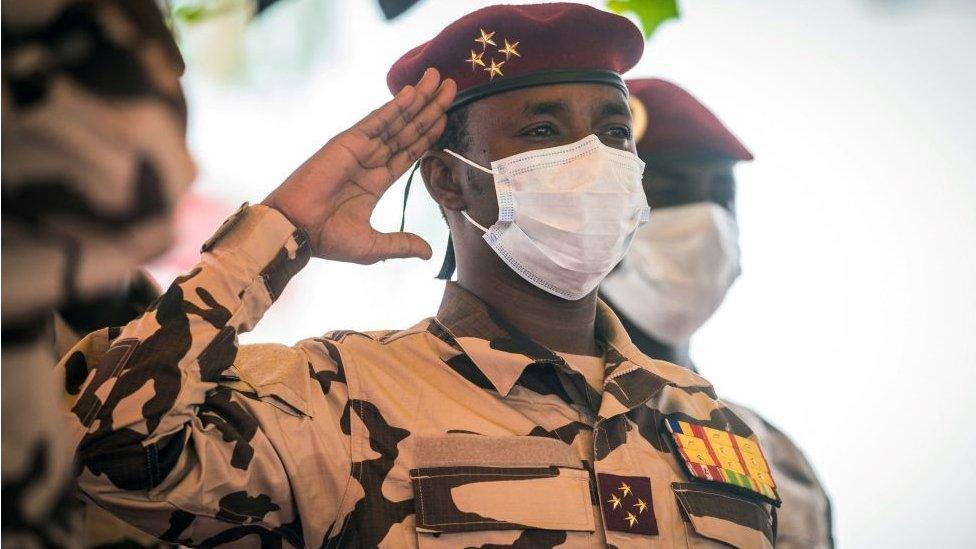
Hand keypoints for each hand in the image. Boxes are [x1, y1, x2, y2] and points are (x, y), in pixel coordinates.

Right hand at [263, 68, 455, 263]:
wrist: (298, 232)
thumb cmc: (328, 240)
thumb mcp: (374, 246)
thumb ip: (401, 244)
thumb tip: (427, 253)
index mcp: (376, 182)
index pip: (410, 152)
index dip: (429, 133)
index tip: (447, 115)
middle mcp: (370, 161)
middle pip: (408, 130)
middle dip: (430, 108)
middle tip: (452, 86)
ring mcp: (360, 150)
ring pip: (397, 120)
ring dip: (419, 99)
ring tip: (439, 78)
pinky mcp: (348, 143)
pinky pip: (377, 121)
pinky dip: (396, 106)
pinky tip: (414, 92)